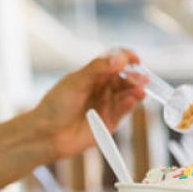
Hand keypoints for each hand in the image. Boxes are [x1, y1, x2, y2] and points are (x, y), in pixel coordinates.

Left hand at [32, 48, 147, 160]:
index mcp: (92, 74)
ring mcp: (107, 104)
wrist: (50, 134)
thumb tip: (119, 59)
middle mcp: (102, 88)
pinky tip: (135, 98)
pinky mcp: (111, 121)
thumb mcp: (76, 81)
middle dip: (134, 77)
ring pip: (127, 94)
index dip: (126, 58)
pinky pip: (125, 110)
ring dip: (136, 90)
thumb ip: (98, 69)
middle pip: (124, 78)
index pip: (114, 61)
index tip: (135, 59)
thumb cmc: (56, 105)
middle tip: (142, 78)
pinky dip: (131, 104)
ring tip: (141, 89)